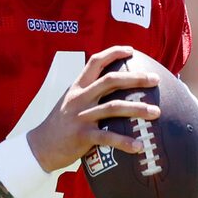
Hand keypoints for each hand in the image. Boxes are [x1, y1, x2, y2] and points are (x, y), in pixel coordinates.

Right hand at [27, 45, 158, 172]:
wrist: (40, 147)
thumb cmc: (60, 125)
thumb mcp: (70, 102)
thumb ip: (87, 93)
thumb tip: (112, 88)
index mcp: (77, 87)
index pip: (95, 62)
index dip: (114, 53)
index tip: (132, 50)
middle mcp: (79, 98)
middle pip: (111, 81)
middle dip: (136, 78)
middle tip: (155, 79)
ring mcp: (81, 116)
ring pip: (114, 107)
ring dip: (138, 109)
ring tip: (156, 112)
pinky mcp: (82, 136)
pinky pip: (108, 138)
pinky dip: (125, 142)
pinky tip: (139, 146)